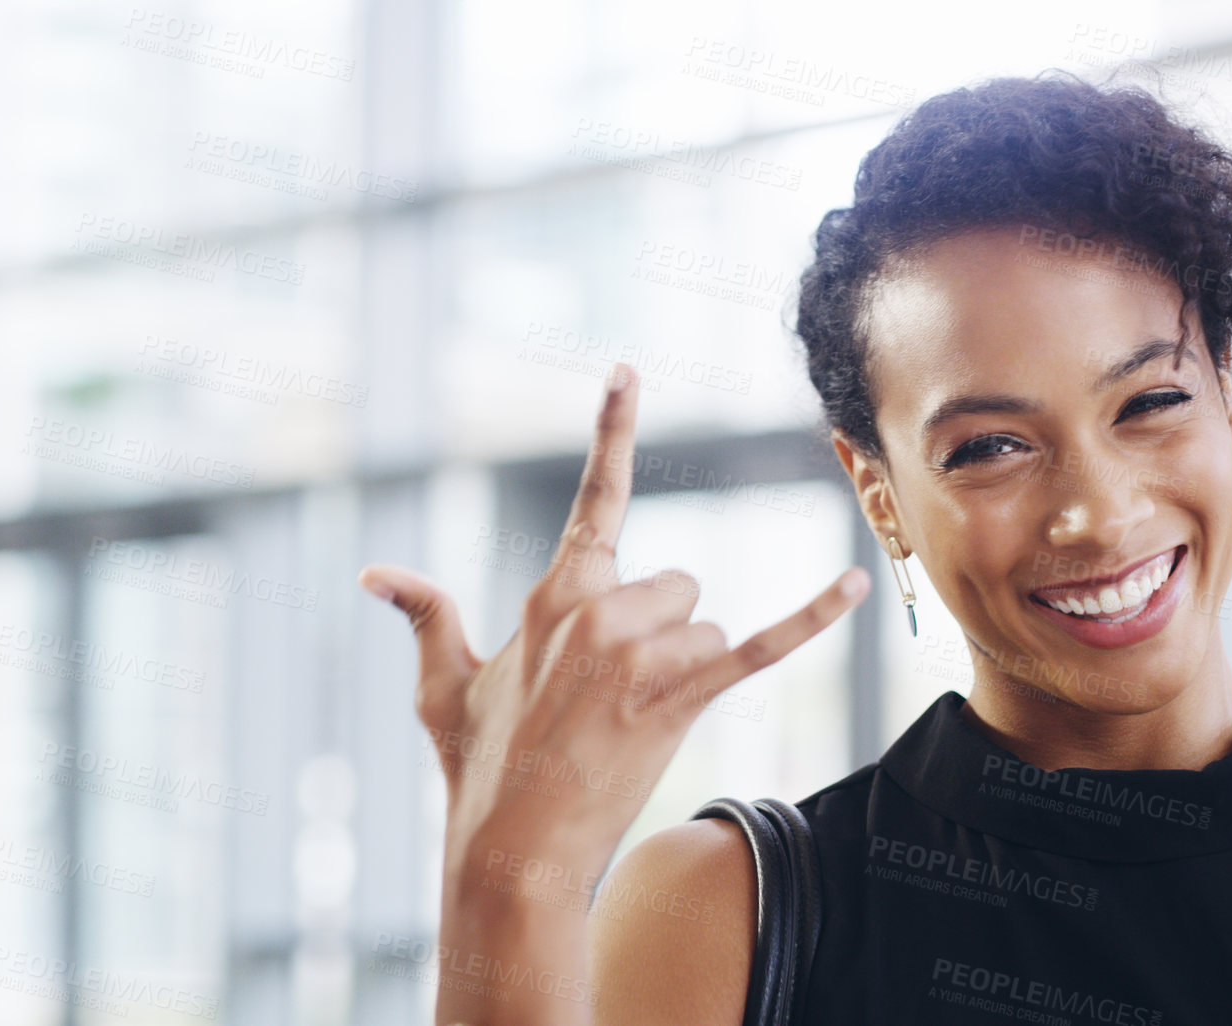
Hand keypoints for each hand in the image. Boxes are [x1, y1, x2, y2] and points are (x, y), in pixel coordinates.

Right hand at [359, 361, 871, 876]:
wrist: (511, 846)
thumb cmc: (478, 766)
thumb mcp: (442, 685)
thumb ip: (425, 615)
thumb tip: (374, 573)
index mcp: (555, 593)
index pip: (596, 497)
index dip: (612, 430)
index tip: (627, 371)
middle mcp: (601, 609)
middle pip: (676, 584)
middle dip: (659, 632)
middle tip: (613, 694)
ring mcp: (643, 653)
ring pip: (706, 627)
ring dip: (685, 670)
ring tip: (633, 722)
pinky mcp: (681, 698)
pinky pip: (763, 647)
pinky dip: (814, 616)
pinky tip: (858, 584)